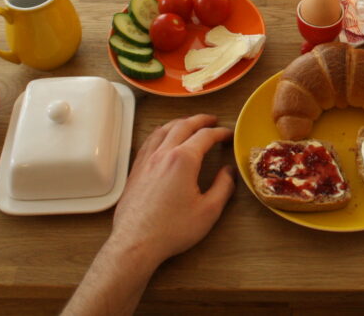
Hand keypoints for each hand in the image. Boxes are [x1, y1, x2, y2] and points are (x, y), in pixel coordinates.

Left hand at [108, 113, 234, 269]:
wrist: (136, 243)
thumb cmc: (173, 229)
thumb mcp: (209, 211)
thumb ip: (224, 187)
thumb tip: (229, 171)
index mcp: (183, 159)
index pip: (205, 136)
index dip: (220, 132)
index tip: (229, 134)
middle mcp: (163, 153)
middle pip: (183, 125)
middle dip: (200, 120)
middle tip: (212, 120)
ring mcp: (146, 161)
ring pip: (163, 130)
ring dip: (179, 122)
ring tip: (189, 123)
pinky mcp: (135, 170)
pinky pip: (149, 142)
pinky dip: (160, 133)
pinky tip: (162, 139)